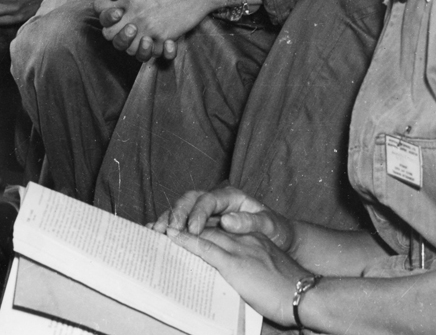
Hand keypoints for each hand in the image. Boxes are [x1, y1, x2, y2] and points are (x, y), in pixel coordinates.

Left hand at [98, 0, 220, 59]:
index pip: (100, 9)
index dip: (103, 8)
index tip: (113, 6)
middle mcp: (136, 14)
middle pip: (109, 33)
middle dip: (111, 29)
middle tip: (122, 24)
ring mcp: (150, 28)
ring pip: (126, 47)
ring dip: (128, 42)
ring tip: (136, 33)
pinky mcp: (165, 37)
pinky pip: (148, 52)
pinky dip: (147, 50)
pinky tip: (151, 40)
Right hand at [152, 186, 296, 253]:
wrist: (279, 239)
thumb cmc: (275, 230)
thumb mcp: (270, 225)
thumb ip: (250, 222)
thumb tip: (227, 221)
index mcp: (232, 197)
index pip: (210, 199)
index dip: (198, 212)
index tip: (193, 229)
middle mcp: (217, 201)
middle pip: (191, 199)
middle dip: (178, 213)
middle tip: (171, 230)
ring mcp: (208, 212)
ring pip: (183, 208)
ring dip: (169, 219)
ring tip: (157, 232)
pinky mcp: (202, 224)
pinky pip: (182, 222)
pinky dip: (170, 226)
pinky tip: (157, 234)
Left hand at [163, 225, 309, 325]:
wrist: (302, 295)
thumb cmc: (288, 291)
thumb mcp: (265, 273)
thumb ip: (247, 270)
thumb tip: (232, 281)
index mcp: (252, 239)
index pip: (220, 229)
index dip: (198, 227)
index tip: (181, 228)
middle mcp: (244, 238)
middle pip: (208, 226)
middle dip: (184, 224)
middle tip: (161, 224)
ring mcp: (239, 248)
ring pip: (203, 232)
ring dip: (179, 229)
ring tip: (159, 229)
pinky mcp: (234, 262)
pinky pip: (205, 247)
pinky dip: (187, 241)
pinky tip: (173, 237)